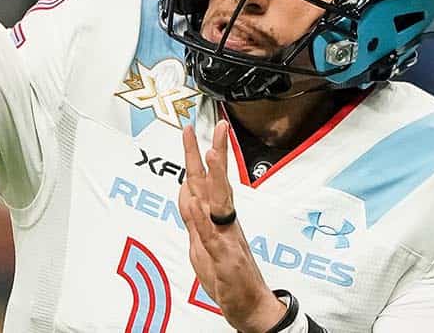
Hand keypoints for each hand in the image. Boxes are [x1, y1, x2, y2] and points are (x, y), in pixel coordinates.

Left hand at [179, 121, 287, 332]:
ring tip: (211, 154)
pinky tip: (196, 205)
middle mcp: (224, 222)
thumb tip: (184, 189)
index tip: (198, 130)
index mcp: (219, 217)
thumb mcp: (201, 241)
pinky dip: (202, 220)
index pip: (209, 179)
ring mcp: (225, 238)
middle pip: (218, 182)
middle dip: (216, 153)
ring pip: (219, 203)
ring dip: (214, 179)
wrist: (248, 306)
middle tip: (218, 127)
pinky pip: (210, 236)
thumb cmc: (226, 274)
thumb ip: (193, 215)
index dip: (203, 154)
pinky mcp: (223, 258)